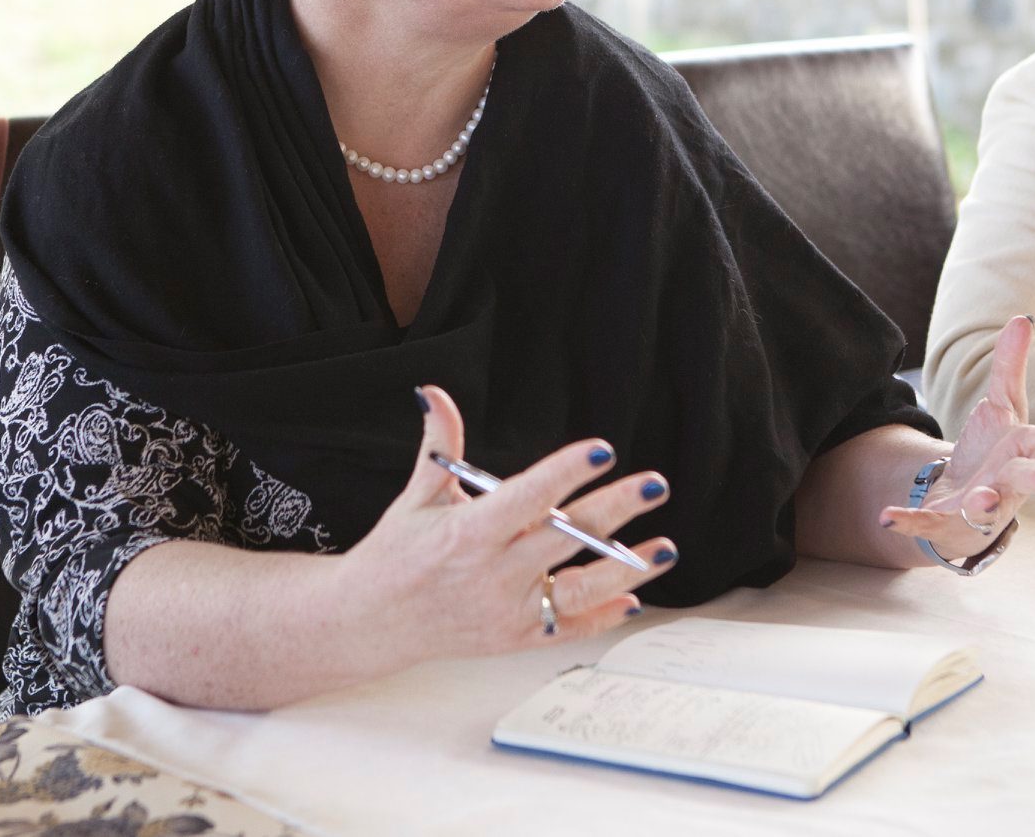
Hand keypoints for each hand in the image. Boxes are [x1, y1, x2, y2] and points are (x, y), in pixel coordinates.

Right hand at [338, 385, 675, 674]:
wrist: (370, 621)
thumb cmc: (395, 555)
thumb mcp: (416, 497)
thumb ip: (439, 447)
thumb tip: (436, 395)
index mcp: (468, 532)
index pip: (527, 496)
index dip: (566, 471)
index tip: (600, 450)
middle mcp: (491, 573)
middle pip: (565, 537)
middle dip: (613, 508)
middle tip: (653, 484)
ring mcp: (506, 610)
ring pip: (578, 589)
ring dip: (626, 567)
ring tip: (664, 546)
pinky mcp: (513, 639)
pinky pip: (567, 628)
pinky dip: (602, 616)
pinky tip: (633, 595)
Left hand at [877, 316, 1034, 558]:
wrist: (970, 507)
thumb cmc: (997, 452)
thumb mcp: (1003, 407)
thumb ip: (1010, 366)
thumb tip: (1021, 318)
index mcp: (1025, 452)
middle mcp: (1008, 482)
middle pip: (1027, 479)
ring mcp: (979, 505)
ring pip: (985, 506)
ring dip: (984, 503)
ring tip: (981, 498)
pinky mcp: (945, 520)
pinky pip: (926, 524)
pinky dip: (906, 521)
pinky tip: (885, 517)